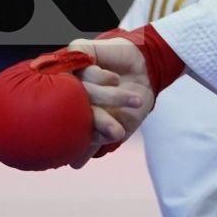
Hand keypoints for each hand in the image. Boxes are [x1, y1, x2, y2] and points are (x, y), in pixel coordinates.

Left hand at [65, 37, 154, 167]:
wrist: (148, 71)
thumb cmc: (130, 102)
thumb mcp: (120, 126)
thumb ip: (97, 141)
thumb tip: (74, 164)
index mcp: (74, 110)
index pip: (73, 125)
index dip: (90, 136)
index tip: (110, 140)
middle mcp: (69, 91)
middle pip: (73, 108)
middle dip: (99, 120)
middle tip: (117, 130)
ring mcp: (72, 71)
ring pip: (78, 87)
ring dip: (107, 96)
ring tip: (129, 99)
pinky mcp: (78, 51)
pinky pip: (80, 64)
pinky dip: (99, 76)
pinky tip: (113, 79)